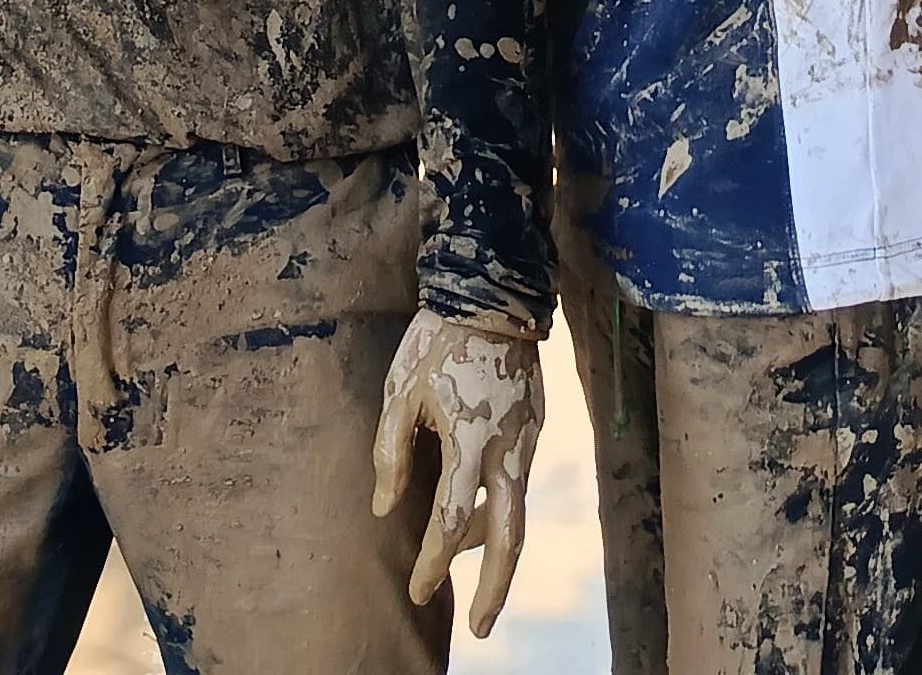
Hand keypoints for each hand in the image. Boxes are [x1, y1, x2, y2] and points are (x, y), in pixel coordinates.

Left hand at [372, 310, 542, 638]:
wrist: (492, 292)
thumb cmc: (437, 340)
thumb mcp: (400, 389)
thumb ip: (392, 452)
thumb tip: (386, 508)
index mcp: (470, 442)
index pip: (451, 522)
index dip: (434, 563)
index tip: (417, 589)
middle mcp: (508, 450)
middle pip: (509, 539)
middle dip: (494, 590)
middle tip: (480, 628)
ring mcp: (528, 438)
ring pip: (516, 510)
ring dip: (490, 542)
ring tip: (459, 552)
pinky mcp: (536, 424)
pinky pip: (518, 478)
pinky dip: (497, 502)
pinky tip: (475, 502)